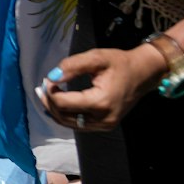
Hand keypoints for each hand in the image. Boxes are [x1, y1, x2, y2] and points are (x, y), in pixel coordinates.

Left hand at [42, 44, 161, 130]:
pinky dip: (66, 114)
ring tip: (45, 95)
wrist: (144, 74)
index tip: (46, 78)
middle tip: (40, 88)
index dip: (50, 92)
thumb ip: (72, 66)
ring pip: (69, 123)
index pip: (64, 103)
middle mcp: (103, 118)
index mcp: (101, 102)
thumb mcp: (97, 57)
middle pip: (64, 116)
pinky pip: (79, 124)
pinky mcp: (105, 125)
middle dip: (49, 102)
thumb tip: (52, 77)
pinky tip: (58, 103)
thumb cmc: (120, 63)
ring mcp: (105, 125)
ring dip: (55, 110)